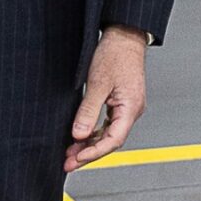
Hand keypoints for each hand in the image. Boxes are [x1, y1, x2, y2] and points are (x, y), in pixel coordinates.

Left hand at [67, 26, 149, 171]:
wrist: (124, 37)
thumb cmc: (115, 55)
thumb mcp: (97, 84)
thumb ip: (88, 112)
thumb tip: (78, 135)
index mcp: (131, 108)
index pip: (113, 140)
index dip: (94, 153)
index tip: (76, 159)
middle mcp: (132, 111)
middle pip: (111, 141)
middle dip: (89, 154)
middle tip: (68, 163)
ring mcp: (128, 107)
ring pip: (109, 134)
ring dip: (90, 145)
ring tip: (71, 153)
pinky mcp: (122, 102)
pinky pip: (109, 124)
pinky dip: (95, 133)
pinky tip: (82, 137)